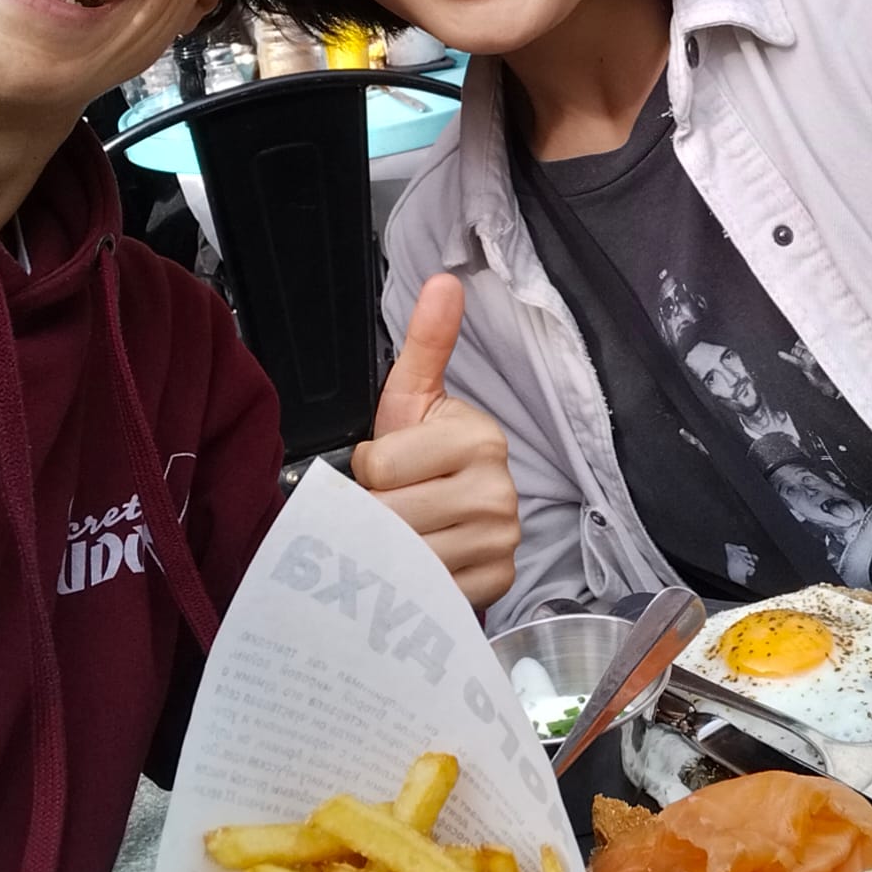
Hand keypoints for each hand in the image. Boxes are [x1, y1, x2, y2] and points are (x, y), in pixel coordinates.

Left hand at [352, 274, 520, 608]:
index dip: (371, 471)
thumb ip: (426, 342)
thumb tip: (442, 281)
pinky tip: (419, 562)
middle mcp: (499, 494)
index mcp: (480, 439)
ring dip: (388, 550)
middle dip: (376, 513)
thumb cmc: (424, 453)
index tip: (390, 468)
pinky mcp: (495, 585)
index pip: (382, 469)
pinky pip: (425, 590)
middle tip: (396, 501)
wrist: (455, 510)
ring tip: (404, 529)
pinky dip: (411, 582)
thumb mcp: (415, 397)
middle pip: (389, 517)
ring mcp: (501, 544)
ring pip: (401, 558)